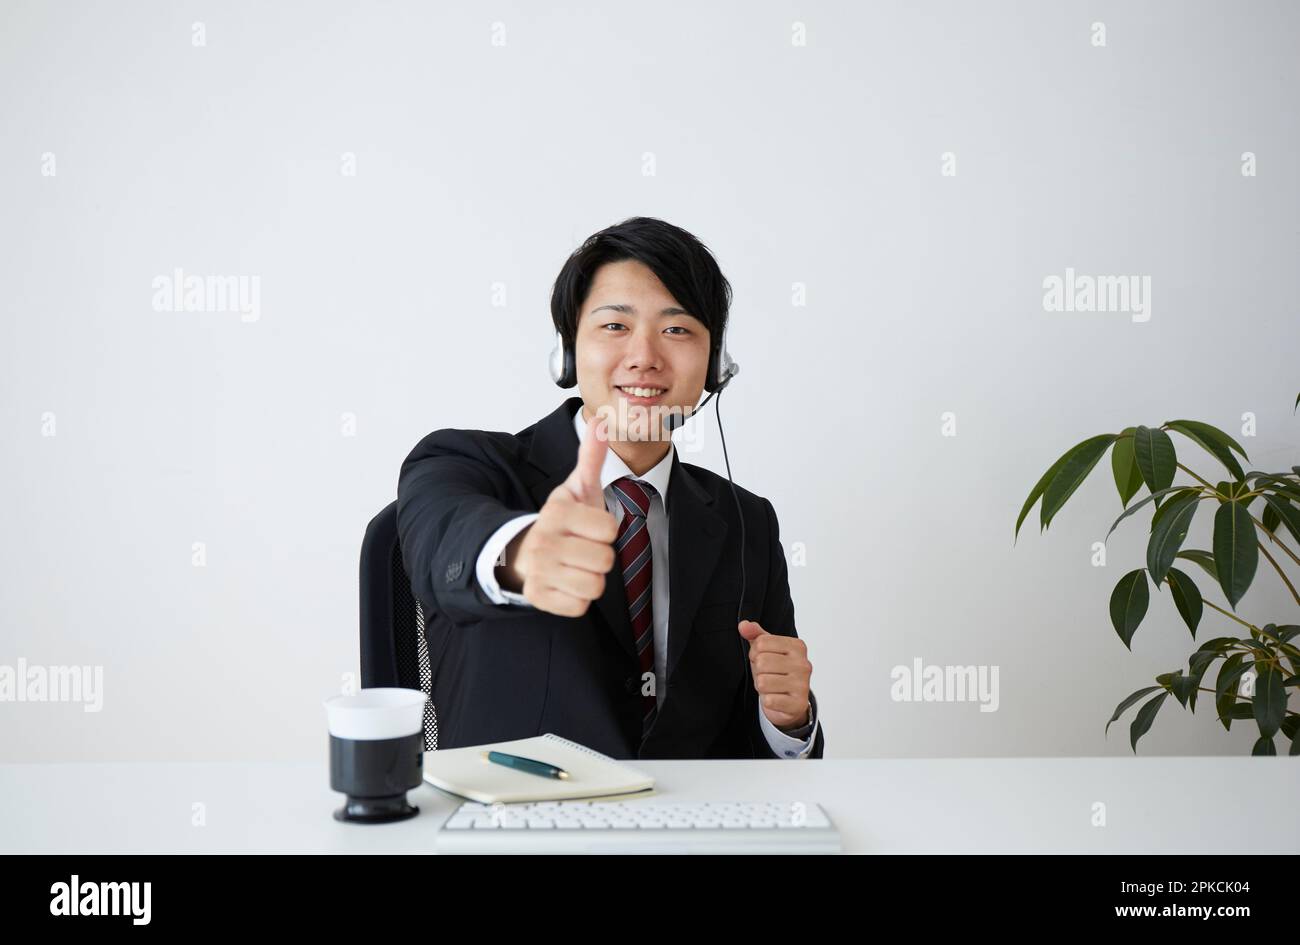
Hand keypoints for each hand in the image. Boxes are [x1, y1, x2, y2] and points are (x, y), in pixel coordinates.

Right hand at [500, 413, 619, 616]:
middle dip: (599, 556)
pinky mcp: (538, 597)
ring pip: (594, 586)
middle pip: (605, 560)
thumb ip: (591, 457)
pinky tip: (565, 583)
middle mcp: (544, 541)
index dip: (605, 530)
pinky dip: (576, 599)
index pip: (610, 529)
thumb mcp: (576, 488)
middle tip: (582, 548)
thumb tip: (600, 420)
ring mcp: (539, 571)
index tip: (588, 527)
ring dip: (590, 578)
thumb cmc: (562, 521)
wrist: (524, 552)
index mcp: (556, 512)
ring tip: (575, 566)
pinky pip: (579, 607)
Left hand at [738, 620, 811, 730]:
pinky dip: (767, 700)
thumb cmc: (777, 672)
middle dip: (758, 671)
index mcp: (798, 646)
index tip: (765, 659)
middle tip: (767, 675)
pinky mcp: (798, 704)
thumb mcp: (766, 649)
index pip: (761, 643)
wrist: (791, 701)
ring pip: (763, 682)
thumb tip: (743, 625)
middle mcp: (803, 664)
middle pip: (761, 662)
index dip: (755, 653)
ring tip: (771, 686)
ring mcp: (803, 684)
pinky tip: (776, 698)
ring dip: (761, 686)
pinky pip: (769, 700)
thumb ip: (755, 634)